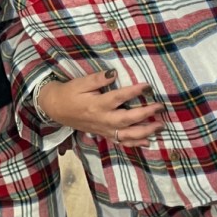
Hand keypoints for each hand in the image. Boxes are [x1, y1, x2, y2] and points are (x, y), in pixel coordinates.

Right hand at [39, 70, 164, 148]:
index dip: (134, 92)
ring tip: (160, 126)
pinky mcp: (103, 134)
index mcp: (97, 104)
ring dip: (145, 132)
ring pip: (126, 134)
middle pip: (127, 119)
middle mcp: (102, 119)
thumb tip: (114, 73)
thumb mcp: (81, 82)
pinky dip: (134, 143)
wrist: (56, 109)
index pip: (119, 98)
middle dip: (145, 114)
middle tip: (160, 107)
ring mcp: (103, 129)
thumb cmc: (70, 93)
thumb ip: (98, 79)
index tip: (148, 86)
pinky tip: (147, 142)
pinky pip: (120, 142)